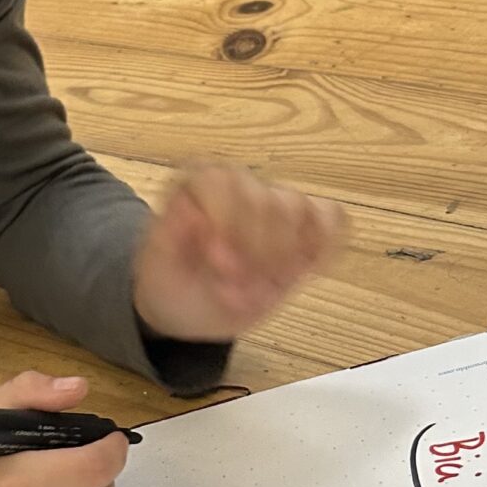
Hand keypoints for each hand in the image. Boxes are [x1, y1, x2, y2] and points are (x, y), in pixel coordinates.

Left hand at [132, 163, 346, 341]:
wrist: (184, 306)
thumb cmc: (168, 282)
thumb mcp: (155, 266)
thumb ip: (169, 237)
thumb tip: (192, 213)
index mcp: (198, 184)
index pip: (226, 180)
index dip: (228, 221)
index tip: (216, 262)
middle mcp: (239, 185)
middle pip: (268, 199)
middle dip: (256, 253)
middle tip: (231, 290)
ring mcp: (274, 204)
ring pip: (300, 208)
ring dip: (283, 260)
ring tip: (258, 293)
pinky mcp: (303, 229)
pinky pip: (331, 218)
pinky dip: (324, 246)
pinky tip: (301, 274)